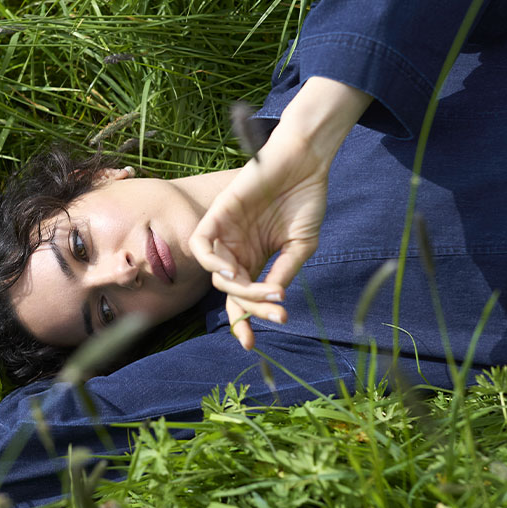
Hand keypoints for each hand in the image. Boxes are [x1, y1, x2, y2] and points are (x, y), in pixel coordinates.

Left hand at [189, 78, 371, 348]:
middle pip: (231, 293)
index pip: (241, 299)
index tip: (250, 344)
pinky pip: (201, 244)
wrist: (305, 163)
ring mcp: (226, 234)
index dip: (243, 322)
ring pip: (216, 275)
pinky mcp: (219, 215)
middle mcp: (237, 251)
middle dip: (249, 309)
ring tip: (257, 290)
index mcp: (255, 261)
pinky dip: (213, 262)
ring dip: (235, 289)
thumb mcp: (300, 246)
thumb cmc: (305, 200)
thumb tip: (273, 303)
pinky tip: (234, 271)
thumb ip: (284, 272)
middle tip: (276, 314)